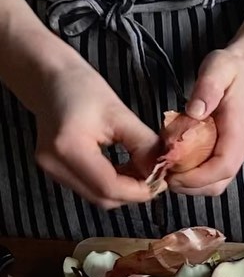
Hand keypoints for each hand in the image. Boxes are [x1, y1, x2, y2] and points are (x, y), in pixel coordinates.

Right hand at [33, 58, 161, 209]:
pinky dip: (110, 184)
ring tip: (139, 169)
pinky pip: (89, 189)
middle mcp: (54, 165)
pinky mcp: (54, 172)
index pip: (109, 187)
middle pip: (103, 198)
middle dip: (133, 193)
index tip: (160, 183)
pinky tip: (123, 169)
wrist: (48, 78)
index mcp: (69, 147)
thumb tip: (162, 172)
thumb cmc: (81, 87)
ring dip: (123, 190)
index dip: (139, 191)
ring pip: (97, 197)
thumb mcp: (120, 113)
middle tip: (154, 176)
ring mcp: (51, 171)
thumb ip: (144, 146)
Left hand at [167, 48, 243, 196]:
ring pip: (216, 183)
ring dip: (191, 184)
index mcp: (238, 132)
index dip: (197, 177)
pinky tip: (178, 164)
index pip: (222, 167)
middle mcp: (241, 149)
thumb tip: (195, 112)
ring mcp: (237, 154)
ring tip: (168, 171)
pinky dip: (195, 177)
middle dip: (190, 186)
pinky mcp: (230, 154)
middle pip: (218, 183)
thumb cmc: (232, 70)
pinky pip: (214, 175)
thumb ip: (207, 88)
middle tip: (163, 175)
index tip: (171, 173)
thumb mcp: (219, 69)